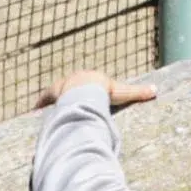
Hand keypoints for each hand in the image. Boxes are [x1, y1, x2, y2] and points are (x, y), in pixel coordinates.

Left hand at [35, 70, 157, 110]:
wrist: (86, 90)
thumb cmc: (105, 91)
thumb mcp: (123, 92)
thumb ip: (139, 93)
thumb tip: (156, 90)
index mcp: (89, 78)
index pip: (88, 83)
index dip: (87, 90)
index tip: (85, 96)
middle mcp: (73, 80)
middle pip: (71, 87)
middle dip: (68, 95)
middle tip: (67, 103)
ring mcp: (60, 87)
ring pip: (55, 94)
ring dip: (53, 101)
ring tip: (48, 110)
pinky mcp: (51, 94)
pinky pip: (44, 100)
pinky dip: (40, 106)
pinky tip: (34, 111)